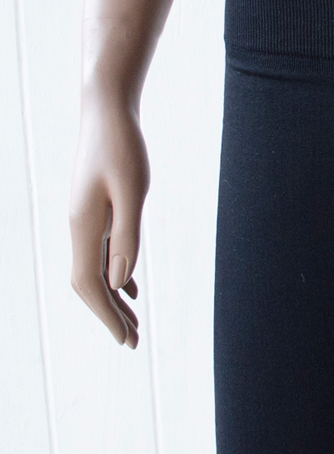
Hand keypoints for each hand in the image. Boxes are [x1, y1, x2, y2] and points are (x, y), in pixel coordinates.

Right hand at [69, 90, 149, 347]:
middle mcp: (78, 227)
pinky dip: (115, 275)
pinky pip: (101, 253)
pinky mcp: (94, 210)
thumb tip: (122, 282)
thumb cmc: (123, 147)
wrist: (106, 110)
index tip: (126, 340)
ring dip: (114, 299)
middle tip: (134, 344)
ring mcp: (84, 219)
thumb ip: (128, 237)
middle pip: (90, 284)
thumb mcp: (132, 192)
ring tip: (134, 325)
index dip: (107, 315)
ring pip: (96, 270)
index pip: (90, 285)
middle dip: (110, 315)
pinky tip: (131, 288)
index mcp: (84, 227)